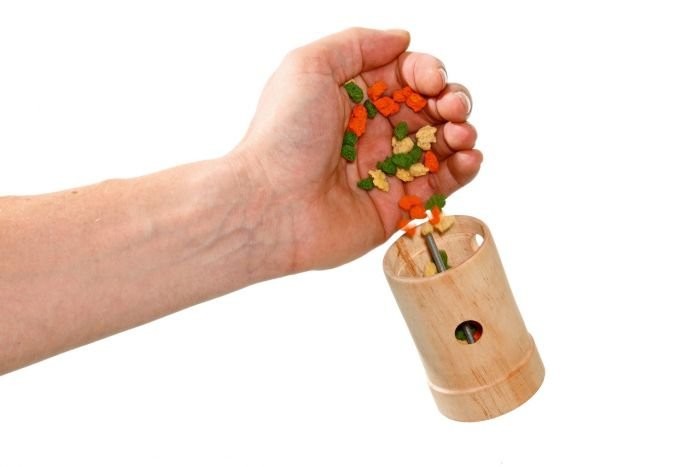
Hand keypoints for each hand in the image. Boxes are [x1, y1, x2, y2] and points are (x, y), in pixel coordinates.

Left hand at [231, 28, 480, 271]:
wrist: (270, 204)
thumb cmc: (283, 135)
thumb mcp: (309, 65)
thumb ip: (357, 45)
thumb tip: (402, 39)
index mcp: (353, 98)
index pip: (406, 77)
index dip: (426, 72)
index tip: (431, 80)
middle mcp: (372, 132)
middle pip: (430, 109)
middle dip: (452, 101)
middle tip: (452, 108)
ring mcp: (386, 170)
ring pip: (441, 146)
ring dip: (462, 133)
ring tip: (461, 133)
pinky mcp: (395, 206)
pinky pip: (440, 186)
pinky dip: (464, 170)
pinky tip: (470, 157)